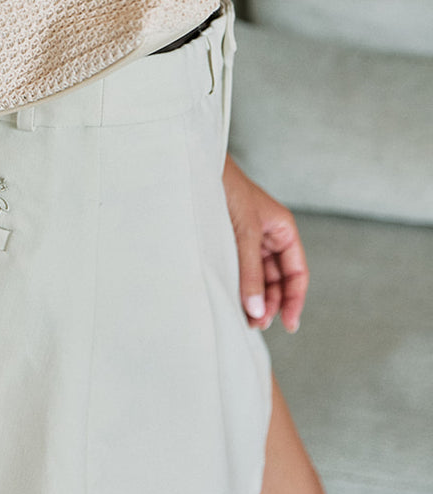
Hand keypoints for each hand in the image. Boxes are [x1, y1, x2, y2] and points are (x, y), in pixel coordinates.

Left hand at [221, 153, 308, 334]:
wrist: (197, 168)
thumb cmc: (227, 190)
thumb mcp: (245, 233)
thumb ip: (251, 272)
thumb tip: (257, 310)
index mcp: (283, 230)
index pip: (297, 273)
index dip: (294, 299)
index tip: (288, 324)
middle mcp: (269, 237)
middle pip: (278, 280)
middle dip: (270, 303)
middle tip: (256, 324)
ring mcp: (250, 240)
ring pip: (259, 278)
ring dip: (254, 299)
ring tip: (244, 318)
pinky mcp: (230, 242)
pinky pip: (240, 270)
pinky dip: (239, 286)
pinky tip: (233, 301)